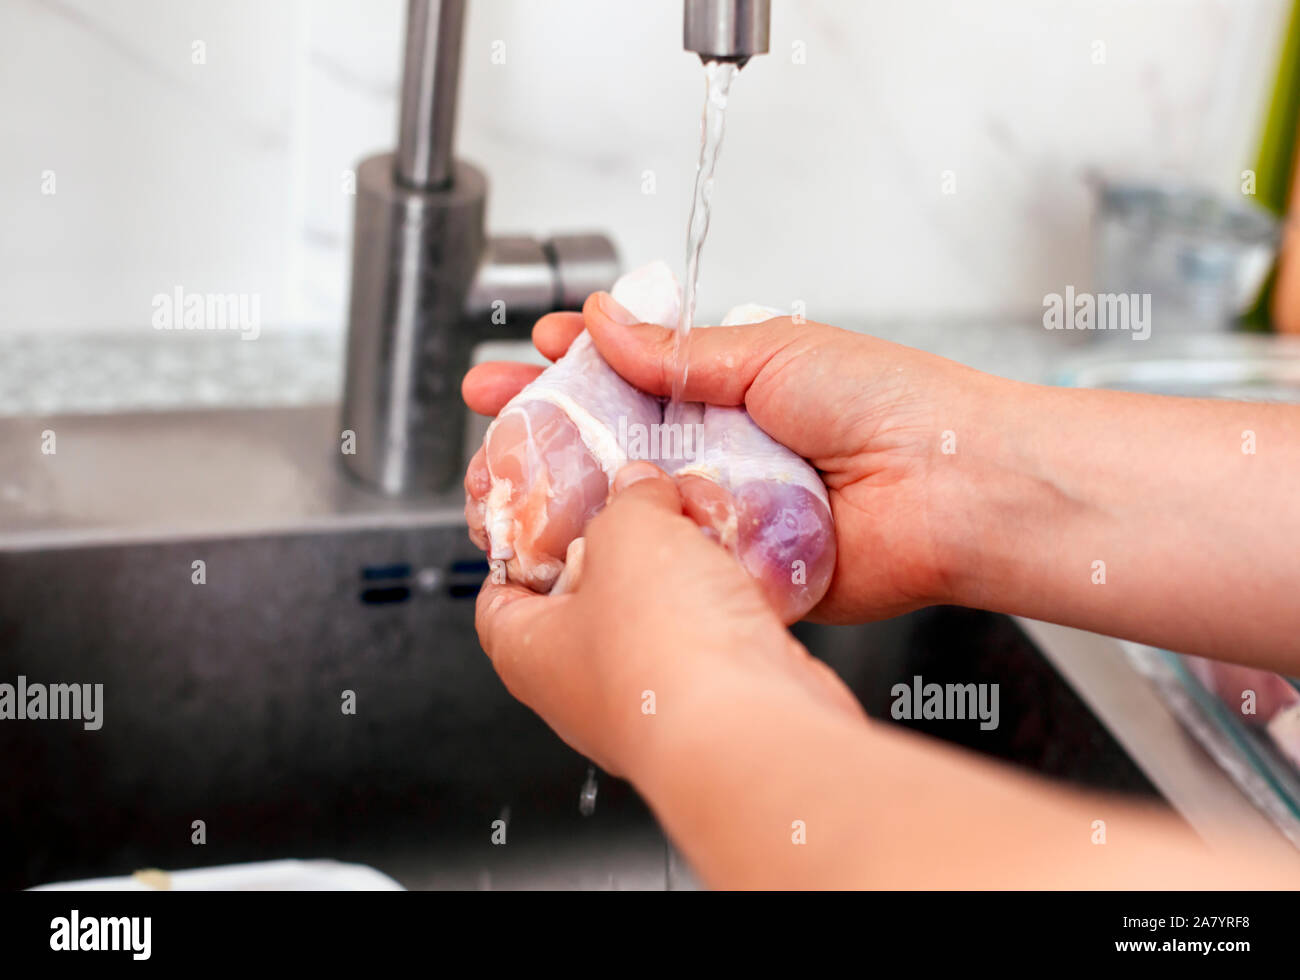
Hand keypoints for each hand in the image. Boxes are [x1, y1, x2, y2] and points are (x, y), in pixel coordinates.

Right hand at [465, 296, 994, 622]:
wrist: (953, 487)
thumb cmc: (889, 404)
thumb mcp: (771, 351)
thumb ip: (679, 351)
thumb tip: (607, 318)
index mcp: (733, 386)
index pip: (634, 369)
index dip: (576, 358)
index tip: (528, 348)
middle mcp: (721, 447)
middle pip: (615, 436)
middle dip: (546, 422)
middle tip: (489, 410)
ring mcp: (724, 506)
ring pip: (630, 499)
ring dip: (566, 489)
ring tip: (506, 476)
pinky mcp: (733, 564)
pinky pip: (667, 556)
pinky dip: (620, 549)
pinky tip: (568, 540)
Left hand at [473, 462, 861, 778]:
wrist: (750, 728)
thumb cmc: (662, 650)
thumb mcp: (629, 531)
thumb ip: (629, 500)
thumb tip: (638, 488)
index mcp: (529, 651)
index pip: (499, 598)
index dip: (518, 551)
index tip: (542, 518)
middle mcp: (581, 689)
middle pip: (588, 597)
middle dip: (624, 545)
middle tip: (647, 507)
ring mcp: (648, 704)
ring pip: (657, 618)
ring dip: (683, 570)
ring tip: (704, 530)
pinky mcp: (711, 706)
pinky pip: (710, 641)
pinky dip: (726, 604)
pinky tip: (744, 573)